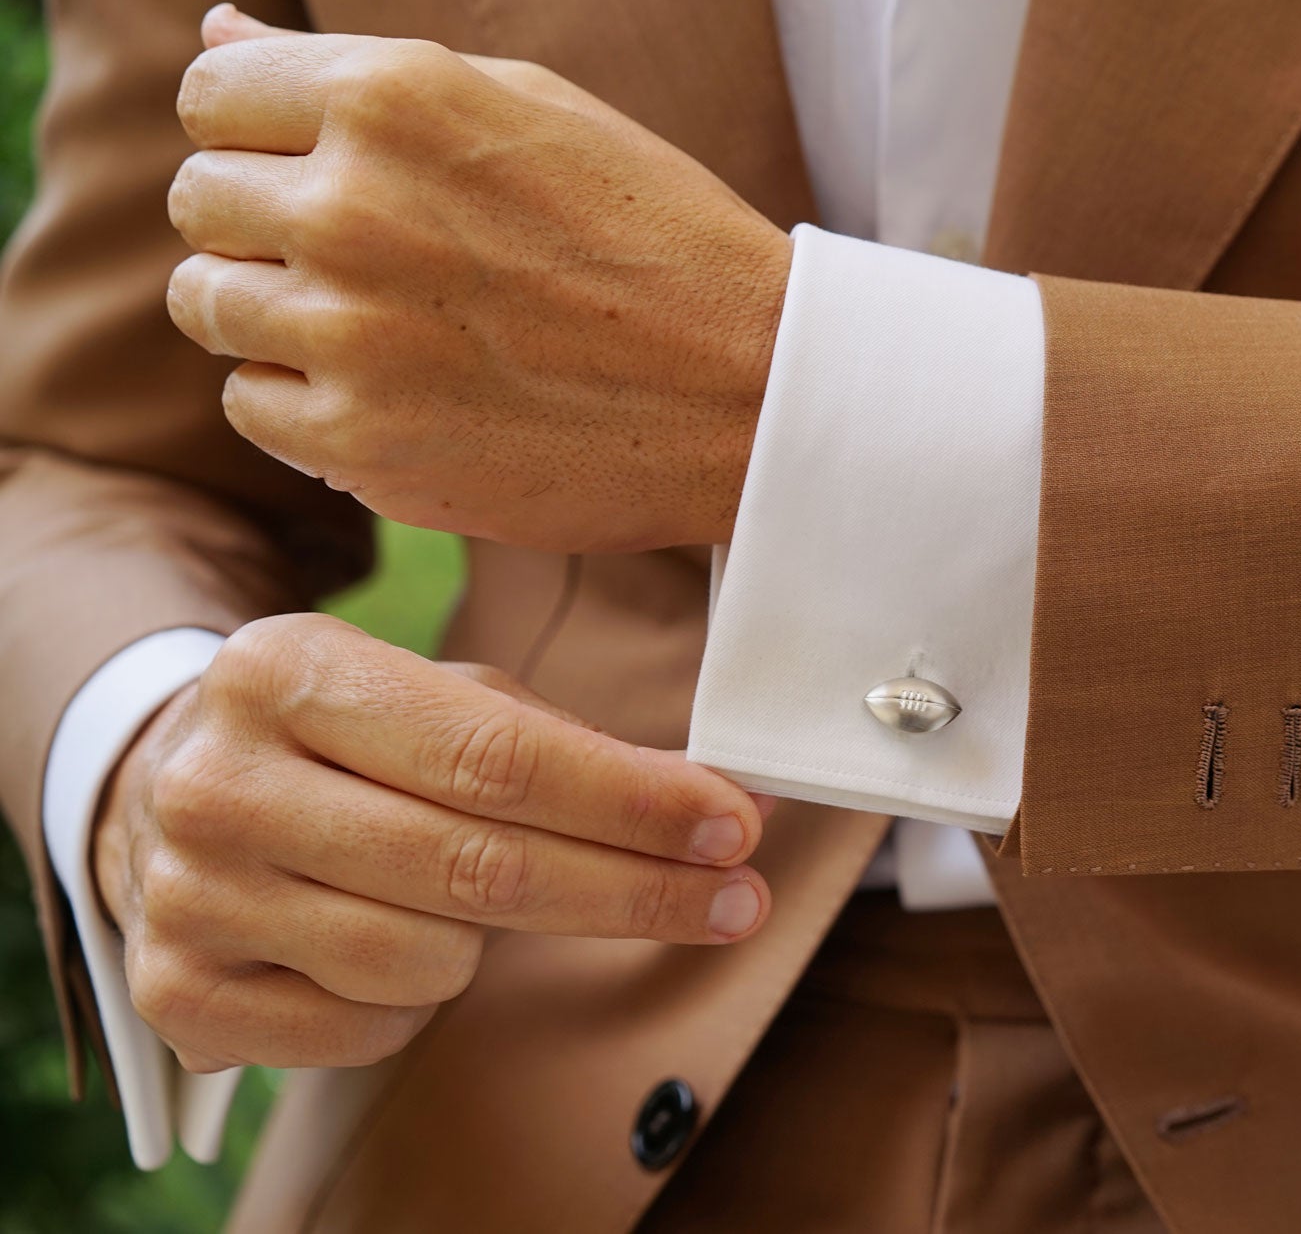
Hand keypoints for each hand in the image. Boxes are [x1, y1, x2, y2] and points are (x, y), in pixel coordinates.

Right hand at [91, 614, 768, 1071]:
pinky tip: (394, 941)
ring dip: (490, 944)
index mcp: (285, 671)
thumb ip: (564, 742)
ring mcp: (189, 895)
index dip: (631, 802)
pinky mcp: (179, 994)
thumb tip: (725, 803)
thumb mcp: (431, 696)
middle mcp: (220, 782)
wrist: (165, 796)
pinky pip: (370, 1026)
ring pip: (428, 959)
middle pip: (479, 867)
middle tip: (737, 898)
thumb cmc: (343, 742)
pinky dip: (411, 999)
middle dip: (635, 890)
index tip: (734, 825)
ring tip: (470, 897)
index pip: (495, 756)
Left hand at [165, 5, 791, 553]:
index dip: (259, 137)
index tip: (321, 175)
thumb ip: (361, 71)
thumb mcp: (527, 106)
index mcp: (392, 99)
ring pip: (210, 306)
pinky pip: (252, 408)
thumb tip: (216, 35)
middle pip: (200, 202)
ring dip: (275, 315)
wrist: (753, 390)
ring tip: (383, 327)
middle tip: (367, 262)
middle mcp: (353, 207)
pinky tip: (395, 392)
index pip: (210, 98)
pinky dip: (305, 403)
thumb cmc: (653, 235)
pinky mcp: (362, 442)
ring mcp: (350, 333)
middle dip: (263, 225)